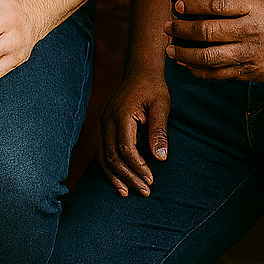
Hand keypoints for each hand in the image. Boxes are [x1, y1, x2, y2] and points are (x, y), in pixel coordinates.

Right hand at [97, 65, 170, 196]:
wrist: (140, 71)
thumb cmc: (153, 88)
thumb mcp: (161, 106)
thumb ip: (159, 131)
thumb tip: (160, 158)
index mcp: (121, 114)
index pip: (125, 148)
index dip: (137, 167)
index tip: (151, 179)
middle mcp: (107, 119)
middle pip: (112, 155)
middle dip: (128, 176)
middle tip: (145, 191)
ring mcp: (102, 123)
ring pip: (104, 156)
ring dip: (116, 176)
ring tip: (129, 192)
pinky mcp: (103, 126)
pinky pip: (102, 151)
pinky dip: (108, 168)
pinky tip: (118, 181)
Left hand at [167, 0, 263, 82]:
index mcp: (252, 9)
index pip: (217, 4)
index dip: (193, 4)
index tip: (177, 5)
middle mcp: (250, 32)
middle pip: (208, 32)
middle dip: (182, 30)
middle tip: (168, 27)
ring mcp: (250, 55)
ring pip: (209, 57)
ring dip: (184, 53)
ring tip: (170, 49)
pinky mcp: (250, 73)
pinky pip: (219, 74)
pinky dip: (198, 70)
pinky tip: (186, 64)